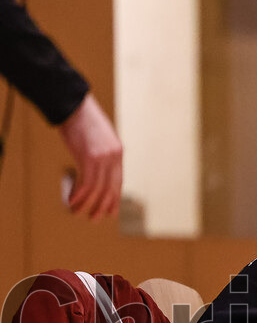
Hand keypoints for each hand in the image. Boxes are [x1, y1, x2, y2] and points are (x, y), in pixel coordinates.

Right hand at [57, 93, 122, 218]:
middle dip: (102, 206)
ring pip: (97, 188)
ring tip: (78, 212)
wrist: (74, 104)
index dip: (114, 198)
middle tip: (95, 218)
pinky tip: (72, 200)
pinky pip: (86, 182)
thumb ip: (102, 153)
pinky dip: (79, 193)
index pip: (118, 182)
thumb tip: (96, 169)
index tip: (111, 212)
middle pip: (110, 188)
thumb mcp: (99, 138)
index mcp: (118, 152)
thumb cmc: (83, 120)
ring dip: (87, 203)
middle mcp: (113, 157)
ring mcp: (102, 157)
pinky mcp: (89, 157)